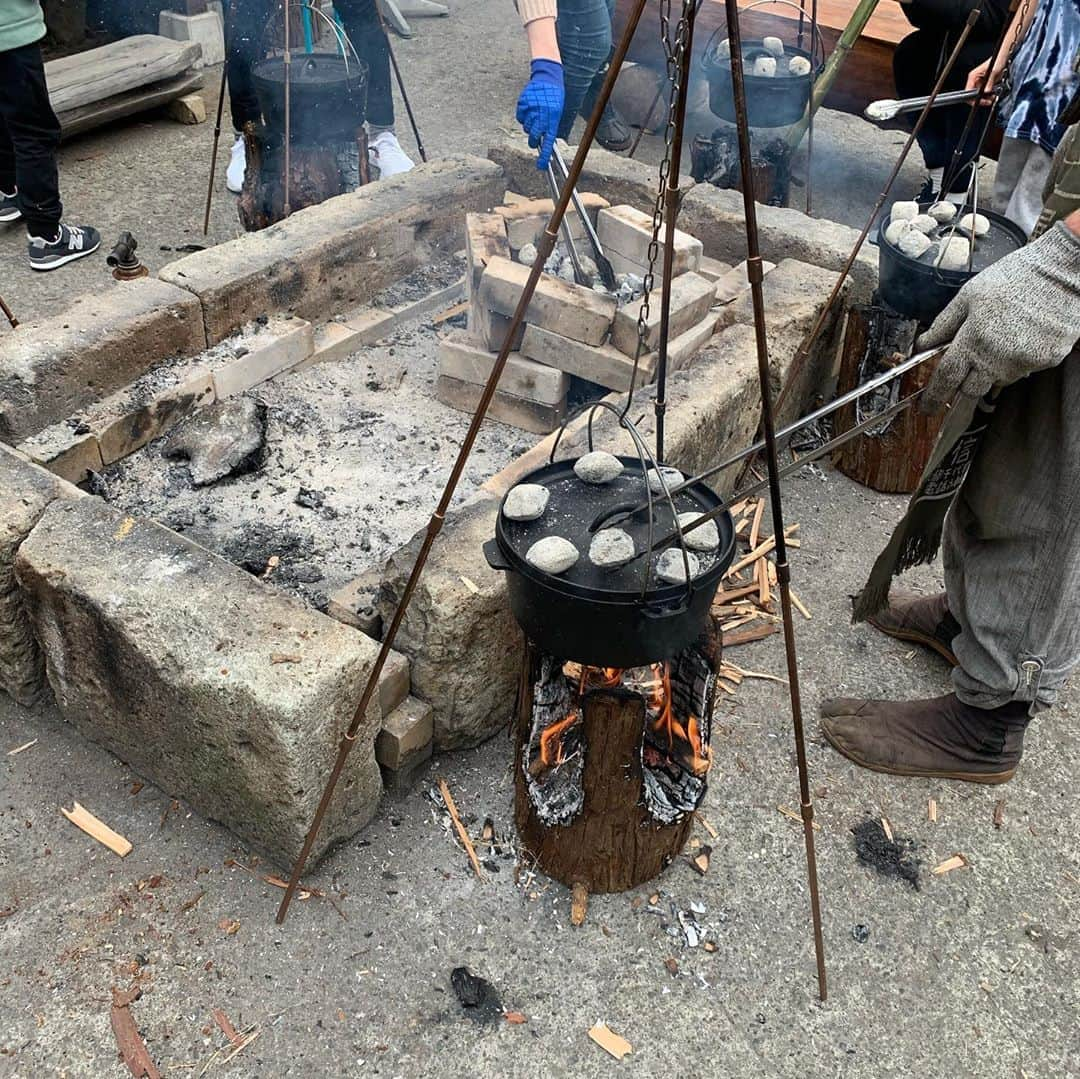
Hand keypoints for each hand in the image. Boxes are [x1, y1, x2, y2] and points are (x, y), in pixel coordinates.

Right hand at [516, 59, 564, 169]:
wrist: (548, 77)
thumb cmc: (554, 97)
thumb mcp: (557, 112)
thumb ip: (550, 127)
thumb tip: (545, 142)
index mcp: (552, 118)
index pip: (548, 141)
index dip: (544, 154)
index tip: (541, 166)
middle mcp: (542, 114)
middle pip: (534, 136)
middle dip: (534, 140)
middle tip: (534, 139)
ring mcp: (532, 108)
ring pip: (526, 127)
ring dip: (529, 125)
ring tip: (535, 115)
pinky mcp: (523, 103)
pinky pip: (520, 116)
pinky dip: (523, 116)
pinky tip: (529, 108)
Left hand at [917, 223, 1079, 412]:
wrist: (1064, 270)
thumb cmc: (1017, 277)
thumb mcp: (970, 295)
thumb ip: (943, 324)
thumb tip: (923, 344)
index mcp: (974, 339)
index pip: (947, 379)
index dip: (934, 397)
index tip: (928, 407)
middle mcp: (999, 357)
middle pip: (972, 389)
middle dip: (965, 384)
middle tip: (970, 363)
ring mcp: (1025, 361)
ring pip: (999, 380)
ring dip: (993, 369)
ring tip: (1003, 337)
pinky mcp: (1048, 360)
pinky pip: (1024, 369)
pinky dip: (1018, 359)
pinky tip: (1023, 335)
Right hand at [965, 58, 1001, 102]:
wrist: (1003, 56)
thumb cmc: (997, 59)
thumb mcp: (993, 72)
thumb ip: (989, 83)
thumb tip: (986, 92)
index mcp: (972, 76)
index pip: (968, 92)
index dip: (973, 99)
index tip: (981, 101)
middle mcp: (974, 80)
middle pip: (973, 95)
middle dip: (981, 99)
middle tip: (989, 100)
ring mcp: (979, 82)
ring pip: (979, 95)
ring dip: (986, 98)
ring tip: (993, 97)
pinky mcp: (984, 83)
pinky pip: (984, 92)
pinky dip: (989, 95)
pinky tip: (993, 94)